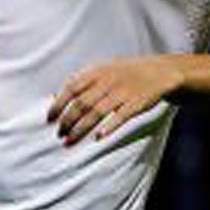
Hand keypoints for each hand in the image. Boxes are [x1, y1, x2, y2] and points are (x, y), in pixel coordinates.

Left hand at [48, 56, 182, 145]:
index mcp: (97, 71)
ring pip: (97, 112)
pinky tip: (98, 137)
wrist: (160, 71)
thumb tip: (54, 95)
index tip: (49, 119)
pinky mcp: (137, 103)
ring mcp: (123, 91)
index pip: (71, 88)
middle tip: (59, 134)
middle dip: (67, 121)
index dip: (58, 104)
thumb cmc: (125, 72)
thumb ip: (80, 81)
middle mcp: (108, 80)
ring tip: (70, 140)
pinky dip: (109, 127)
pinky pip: (121, 116)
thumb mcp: (101, 69)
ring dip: (81, 129)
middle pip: (82, 103)